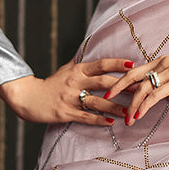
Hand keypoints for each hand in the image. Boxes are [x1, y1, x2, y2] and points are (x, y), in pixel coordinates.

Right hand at [0, 57, 147, 124]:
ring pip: (97, 102)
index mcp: (77, 70)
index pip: (101, 64)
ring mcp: (70, 98)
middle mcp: (75, 82)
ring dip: (114, 107)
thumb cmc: (50, 83)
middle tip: (140, 90)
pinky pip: (85, 117)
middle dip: (123, 86)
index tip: (133, 64)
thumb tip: (90, 47)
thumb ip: (80, 61)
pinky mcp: (65, 112)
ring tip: (130, 111)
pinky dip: (99, 120)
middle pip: (103, 82)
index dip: (117, 63)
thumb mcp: (65, 69)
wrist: (27, 97)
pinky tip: (111, 123)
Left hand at [100, 56, 168, 122]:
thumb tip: (139, 96)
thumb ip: (157, 88)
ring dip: (132, 104)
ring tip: (127, 118)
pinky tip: (138, 116)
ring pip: (143, 87)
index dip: (119, 81)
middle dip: (117, 88)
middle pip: (133, 75)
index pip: (135, 70)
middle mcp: (165, 62)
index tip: (108, 92)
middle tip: (105, 99)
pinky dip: (144, 106)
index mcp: (162, 62)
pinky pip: (155, 95)